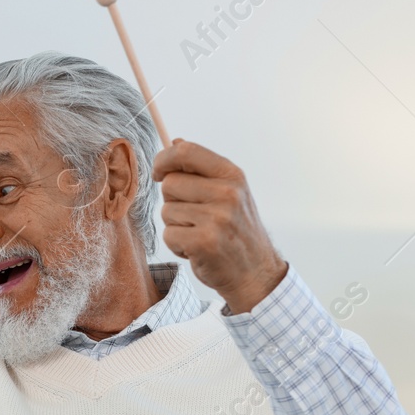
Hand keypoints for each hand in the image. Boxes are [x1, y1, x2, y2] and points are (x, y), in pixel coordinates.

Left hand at [152, 139, 287, 313]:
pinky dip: (177, 245)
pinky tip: (197, 249)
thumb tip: (175, 141)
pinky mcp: (204, 241)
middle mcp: (227, 193)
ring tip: (200, 234)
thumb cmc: (237, 231)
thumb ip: (202, 169)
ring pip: (167, 211)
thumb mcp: (229, 193)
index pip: (187, 151)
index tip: (159, 172)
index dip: (164, 159)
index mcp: (232, 175)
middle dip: (173, 201)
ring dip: (176, 226)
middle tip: (194, 217)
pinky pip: (169, 234)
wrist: (255, 272)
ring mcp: (217, 218)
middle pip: (170, 184)